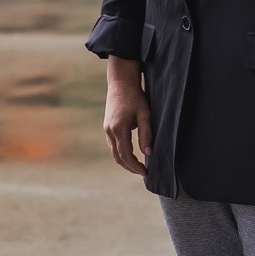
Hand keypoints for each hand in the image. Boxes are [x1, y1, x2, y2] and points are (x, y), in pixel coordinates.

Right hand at [102, 59, 153, 174]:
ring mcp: (106, 129)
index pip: (126, 155)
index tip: (145, 172)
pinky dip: (121, 153)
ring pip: (114, 152)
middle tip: (143, 172)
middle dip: (130, 167)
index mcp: (118, 128)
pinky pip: (112, 145)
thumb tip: (148, 153)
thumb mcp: (145, 114)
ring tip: (138, 166)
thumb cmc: (135, 96)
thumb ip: (146, 134)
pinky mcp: (107, 127)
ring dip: (125, 161)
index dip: (135, 166)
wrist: (121, 82)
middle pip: (118, 157)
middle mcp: (109, 131)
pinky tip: (130, 155)